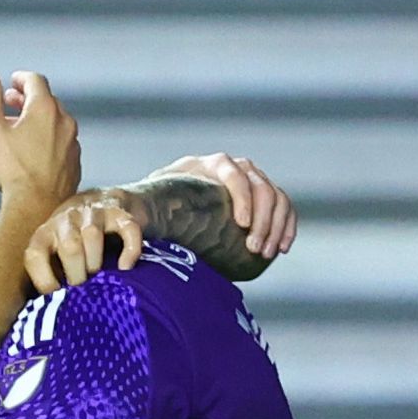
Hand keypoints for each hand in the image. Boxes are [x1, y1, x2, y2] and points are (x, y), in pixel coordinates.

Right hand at [0, 64, 80, 214]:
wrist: (35, 207)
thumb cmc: (11, 169)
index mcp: (44, 108)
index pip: (34, 80)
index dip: (20, 79)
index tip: (11, 83)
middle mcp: (64, 121)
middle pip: (47, 100)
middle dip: (27, 99)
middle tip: (11, 105)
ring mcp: (73, 144)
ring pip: (56, 123)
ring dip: (39, 121)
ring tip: (21, 131)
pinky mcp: (74, 164)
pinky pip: (62, 144)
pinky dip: (49, 141)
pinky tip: (35, 154)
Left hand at [28, 186, 144, 291]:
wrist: (110, 202)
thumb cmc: (79, 239)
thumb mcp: (57, 254)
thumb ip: (53, 273)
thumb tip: (52, 307)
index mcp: (46, 233)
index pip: (35, 254)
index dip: (44, 279)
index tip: (58, 296)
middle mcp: (66, 219)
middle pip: (69, 246)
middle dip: (77, 274)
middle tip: (84, 290)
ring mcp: (93, 212)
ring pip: (92, 235)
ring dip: (96, 262)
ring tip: (101, 279)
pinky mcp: (121, 211)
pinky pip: (127, 230)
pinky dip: (129, 251)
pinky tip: (126, 267)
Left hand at [156, 151, 297, 264]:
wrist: (173, 211)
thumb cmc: (157, 210)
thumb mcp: (149, 204)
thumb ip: (142, 207)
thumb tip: (130, 220)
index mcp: (207, 165)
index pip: (232, 172)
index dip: (241, 197)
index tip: (240, 226)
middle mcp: (233, 167)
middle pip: (260, 185)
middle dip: (261, 219)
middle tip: (255, 249)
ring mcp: (252, 180)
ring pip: (276, 196)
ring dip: (275, 226)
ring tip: (266, 253)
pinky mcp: (264, 198)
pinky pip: (285, 206)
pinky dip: (287, 225)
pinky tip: (283, 247)